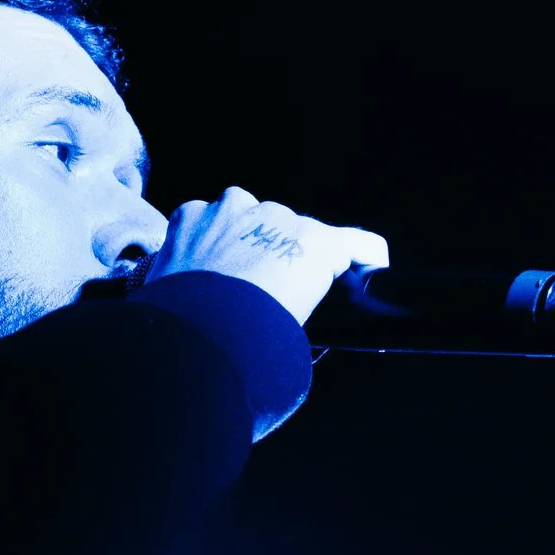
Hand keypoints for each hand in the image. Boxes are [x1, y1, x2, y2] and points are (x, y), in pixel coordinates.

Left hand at [152, 187, 389, 326]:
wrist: (194, 343)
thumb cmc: (255, 344)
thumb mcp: (301, 332)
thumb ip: (306, 306)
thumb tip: (295, 312)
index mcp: (317, 245)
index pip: (363, 246)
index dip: (362, 264)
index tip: (351, 279)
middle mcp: (278, 215)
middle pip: (291, 231)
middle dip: (279, 254)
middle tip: (259, 292)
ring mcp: (232, 210)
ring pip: (244, 215)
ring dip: (240, 238)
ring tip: (220, 280)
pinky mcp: (191, 214)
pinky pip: (203, 218)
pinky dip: (201, 237)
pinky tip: (192, 267)